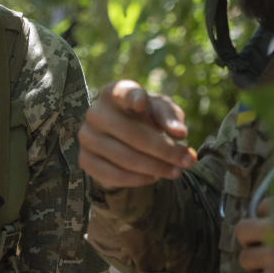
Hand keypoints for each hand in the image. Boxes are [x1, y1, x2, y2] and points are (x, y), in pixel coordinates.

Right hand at [78, 80, 196, 189]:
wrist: (123, 137)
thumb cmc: (147, 117)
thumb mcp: (162, 111)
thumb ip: (171, 117)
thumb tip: (179, 133)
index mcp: (113, 93)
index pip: (122, 94)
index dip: (131, 98)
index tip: (142, 103)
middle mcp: (95, 113)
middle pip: (132, 134)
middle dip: (165, 150)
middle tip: (188, 161)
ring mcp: (86, 137)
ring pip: (125, 158)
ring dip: (155, 168)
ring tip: (176, 172)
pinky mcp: (85, 159)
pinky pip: (113, 175)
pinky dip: (137, 179)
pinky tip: (153, 177)